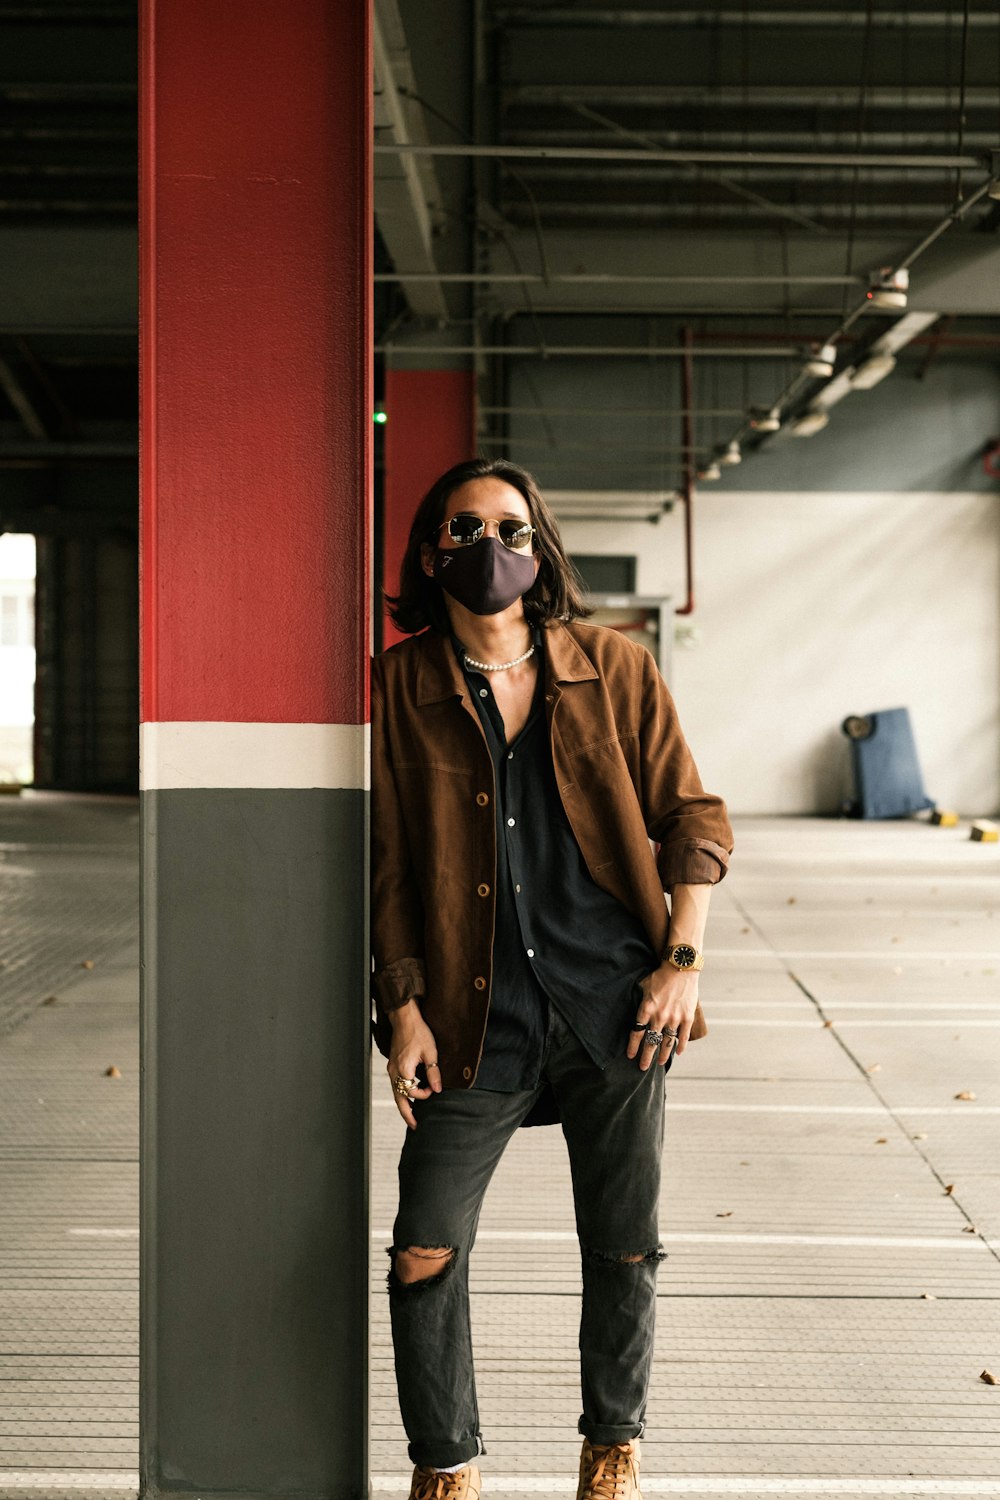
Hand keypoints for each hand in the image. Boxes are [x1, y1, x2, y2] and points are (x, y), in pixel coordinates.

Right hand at [387, 999, 441, 1129]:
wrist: (405, 1018)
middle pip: (398, 1099)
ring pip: (396, 1092)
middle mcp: (394, 1071)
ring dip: (404, 1104)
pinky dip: (401, 1093)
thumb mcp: (431, 1052)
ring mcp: (391, 1068)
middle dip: (407, 1114)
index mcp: (403, 1069)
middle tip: (415, 1126)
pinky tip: (409, 1095)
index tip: (434, 1089)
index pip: (413, 1092)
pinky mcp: (393, 1064)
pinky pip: (396, 1084)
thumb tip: (438, 1090)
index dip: (424, 1094)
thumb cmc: (418, 1032)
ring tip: (412, 1115)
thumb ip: (433, 1073)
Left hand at [627, 964, 699, 1069]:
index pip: (637, 1033)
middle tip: (642, 1067)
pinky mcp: (687, 1017)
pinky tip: (678, 1053)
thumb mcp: (643, 985)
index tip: (630, 1056)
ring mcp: (675, 1018)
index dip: (633, 1046)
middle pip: (651, 1042)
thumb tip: (633, 1006)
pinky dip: (681, 1045)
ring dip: (663, 1054)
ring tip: (659, 1063)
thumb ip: (639, 998)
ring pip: (667, 1042)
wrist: (681, 967)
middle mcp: (660, 1016)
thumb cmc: (660, 974)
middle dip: (646, 1057)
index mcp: (646, 1009)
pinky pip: (684, 1036)